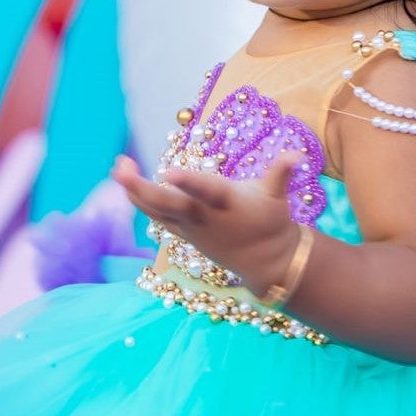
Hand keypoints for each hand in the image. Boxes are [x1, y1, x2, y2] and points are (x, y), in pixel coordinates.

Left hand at [112, 149, 304, 296]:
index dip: (188, 183)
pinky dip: (139, 199)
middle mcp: (204, 217)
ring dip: (133, 190)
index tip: (168, 172)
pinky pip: (155, 215)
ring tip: (118, 167)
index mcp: (227, 202)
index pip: (206, 191)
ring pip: (156, 210)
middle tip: (121, 167)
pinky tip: (125, 182)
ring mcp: (189, 227)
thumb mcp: (278, 196)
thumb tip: (297, 154)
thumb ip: (282, 172)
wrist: (264, 261)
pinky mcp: (182, 232)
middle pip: (168, 205)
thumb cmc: (270, 220)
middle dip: (141, 187)